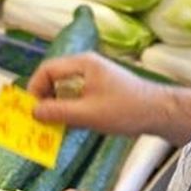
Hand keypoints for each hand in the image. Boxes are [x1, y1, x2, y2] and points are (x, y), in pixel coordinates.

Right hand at [27, 53, 162, 136]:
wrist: (159, 113)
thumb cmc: (126, 109)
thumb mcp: (88, 113)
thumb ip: (58, 112)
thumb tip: (33, 112)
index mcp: (83, 64)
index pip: (47, 70)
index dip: (35, 89)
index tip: (32, 110)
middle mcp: (86, 67)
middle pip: (53, 78)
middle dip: (44, 99)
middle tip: (39, 120)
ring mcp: (93, 78)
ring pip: (63, 89)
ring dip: (56, 107)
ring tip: (52, 125)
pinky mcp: (99, 90)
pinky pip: (75, 97)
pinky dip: (68, 110)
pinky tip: (69, 125)